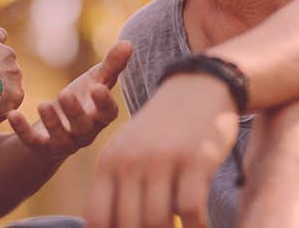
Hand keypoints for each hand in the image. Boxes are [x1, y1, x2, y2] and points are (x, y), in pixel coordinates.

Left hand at [9, 41, 132, 161]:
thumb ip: (111, 65)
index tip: (97, 88)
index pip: (108, 113)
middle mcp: (85, 134)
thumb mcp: (95, 81)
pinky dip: (22, 130)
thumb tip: (128, 42)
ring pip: (61, 138)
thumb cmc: (81, 100)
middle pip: (84, 127)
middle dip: (75, 112)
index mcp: (99, 117)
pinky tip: (13, 114)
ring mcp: (64, 143)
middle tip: (64, 94)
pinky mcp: (42, 147)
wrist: (56, 128)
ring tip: (43, 104)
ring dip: (52, 123)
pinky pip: (32, 143)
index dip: (104, 103)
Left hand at [85, 73, 239, 227]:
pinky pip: (190, 209)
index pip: (97, 219)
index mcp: (109, 162)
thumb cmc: (162, 129)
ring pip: (157, 221)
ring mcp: (162, 159)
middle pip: (128, 225)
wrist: (199, 86)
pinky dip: (196, 226)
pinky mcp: (195, 159)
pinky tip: (201, 226)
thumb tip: (106, 227)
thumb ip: (115, 186)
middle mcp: (131, 161)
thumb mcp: (128, 150)